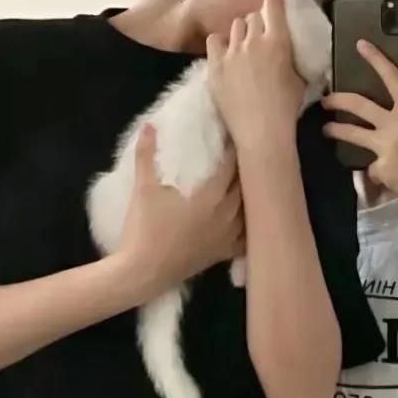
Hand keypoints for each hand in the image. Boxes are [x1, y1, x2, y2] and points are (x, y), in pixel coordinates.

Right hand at [117, 124, 244, 303]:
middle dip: (248, 169)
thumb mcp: (143, 188)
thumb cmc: (144, 229)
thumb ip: (146, 154)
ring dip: (253, 196)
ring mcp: (227, 237)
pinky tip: (255, 219)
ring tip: (255, 181)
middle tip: (249, 153)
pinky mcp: (223, 254)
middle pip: (246, 186)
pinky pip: (247, 239)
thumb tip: (149, 124)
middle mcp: (226, 215)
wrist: (141, 273)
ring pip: (251, 211)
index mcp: (211, 197)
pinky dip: (253, 227)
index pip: (232, 166)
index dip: (236, 149)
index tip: (238, 135)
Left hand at [206, 0, 304, 149]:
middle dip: (258, 22)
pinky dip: (221, 44)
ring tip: (244, 47)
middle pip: (253, 16)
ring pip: (235, 27)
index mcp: (278, 41)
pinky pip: (214, 41)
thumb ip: (294, 59)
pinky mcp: (215, 66)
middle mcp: (253, 41)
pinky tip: (226, 54)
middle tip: (261, 36)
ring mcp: (231, 52)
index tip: (275, 0)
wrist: (261, 131)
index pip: (273, 4)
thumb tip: (294, 51)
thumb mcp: (300, 79)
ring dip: (242, 33)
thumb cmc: (287, 108)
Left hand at [322, 40, 397, 222]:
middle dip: (337, 100)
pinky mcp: (381, 167)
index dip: (376, 59)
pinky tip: (390, 176)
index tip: (361, 45)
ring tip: (327, 129)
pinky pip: (369, 167)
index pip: (392, 78)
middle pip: (358, 104)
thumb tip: (380, 117)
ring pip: (351, 133)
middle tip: (326, 100)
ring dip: (335, 130)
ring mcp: (387, 145)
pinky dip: (376, 171)